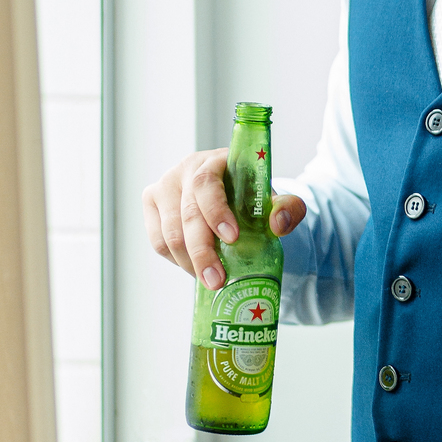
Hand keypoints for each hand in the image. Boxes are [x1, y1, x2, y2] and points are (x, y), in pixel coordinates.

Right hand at [142, 150, 305, 288]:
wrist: (231, 193)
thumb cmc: (251, 195)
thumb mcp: (275, 199)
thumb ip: (288, 208)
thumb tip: (278, 224)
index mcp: (217, 160)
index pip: (206, 183)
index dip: (216, 211)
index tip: (233, 237)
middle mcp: (186, 169)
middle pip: (186, 214)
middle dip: (202, 252)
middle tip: (217, 280)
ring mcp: (164, 186)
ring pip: (169, 232)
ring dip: (189, 262)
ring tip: (210, 279)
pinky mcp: (152, 204)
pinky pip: (158, 240)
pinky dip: (177, 259)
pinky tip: (196, 267)